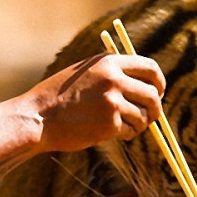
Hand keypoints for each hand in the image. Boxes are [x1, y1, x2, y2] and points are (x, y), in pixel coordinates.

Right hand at [27, 53, 164, 153]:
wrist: (37, 116)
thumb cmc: (58, 97)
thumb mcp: (84, 73)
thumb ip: (110, 73)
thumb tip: (144, 84)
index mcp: (108, 62)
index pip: (150, 67)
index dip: (159, 82)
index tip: (158, 92)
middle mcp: (113, 78)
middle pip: (152, 94)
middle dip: (155, 109)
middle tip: (149, 117)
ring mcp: (112, 101)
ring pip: (143, 115)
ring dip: (139, 124)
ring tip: (125, 126)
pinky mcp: (109, 123)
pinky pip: (130, 130)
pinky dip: (126, 134)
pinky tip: (112, 133)